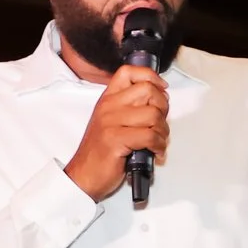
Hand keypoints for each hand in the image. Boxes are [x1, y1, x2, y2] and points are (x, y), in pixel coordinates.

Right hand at [62, 65, 170, 199]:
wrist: (84, 175)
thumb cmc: (102, 152)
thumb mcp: (112, 122)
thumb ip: (130, 108)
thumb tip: (159, 100)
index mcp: (108, 99)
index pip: (129, 72)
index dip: (151, 77)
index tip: (162, 89)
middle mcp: (109, 106)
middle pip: (148, 91)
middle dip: (163, 107)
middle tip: (160, 123)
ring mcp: (111, 122)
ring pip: (153, 114)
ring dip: (163, 131)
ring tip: (158, 142)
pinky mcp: (116, 140)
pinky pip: (150, 136)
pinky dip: (159, 146)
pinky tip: (156, 153)